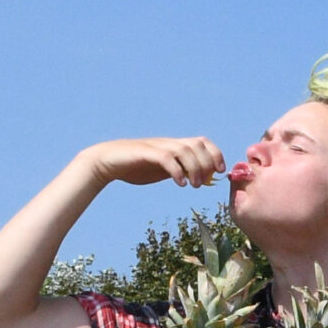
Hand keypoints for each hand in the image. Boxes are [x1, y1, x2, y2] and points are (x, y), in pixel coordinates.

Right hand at [82, 137, 226, 188]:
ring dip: (194, 168)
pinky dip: (177, 171)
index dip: (215, 154)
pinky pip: (166, 158)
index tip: (220, 172)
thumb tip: (203, 179)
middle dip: (206, 164)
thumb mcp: (164, 170)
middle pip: (197, 145)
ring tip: (194, 185)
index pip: (203, 142)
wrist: (107, 162)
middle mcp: (168, 143)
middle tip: (203, 183)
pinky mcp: (145, 153)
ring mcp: (157, 146)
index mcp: (175, 146)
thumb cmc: (136, 167)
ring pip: (184, 150)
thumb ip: (181, 171)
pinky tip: (180, 184)